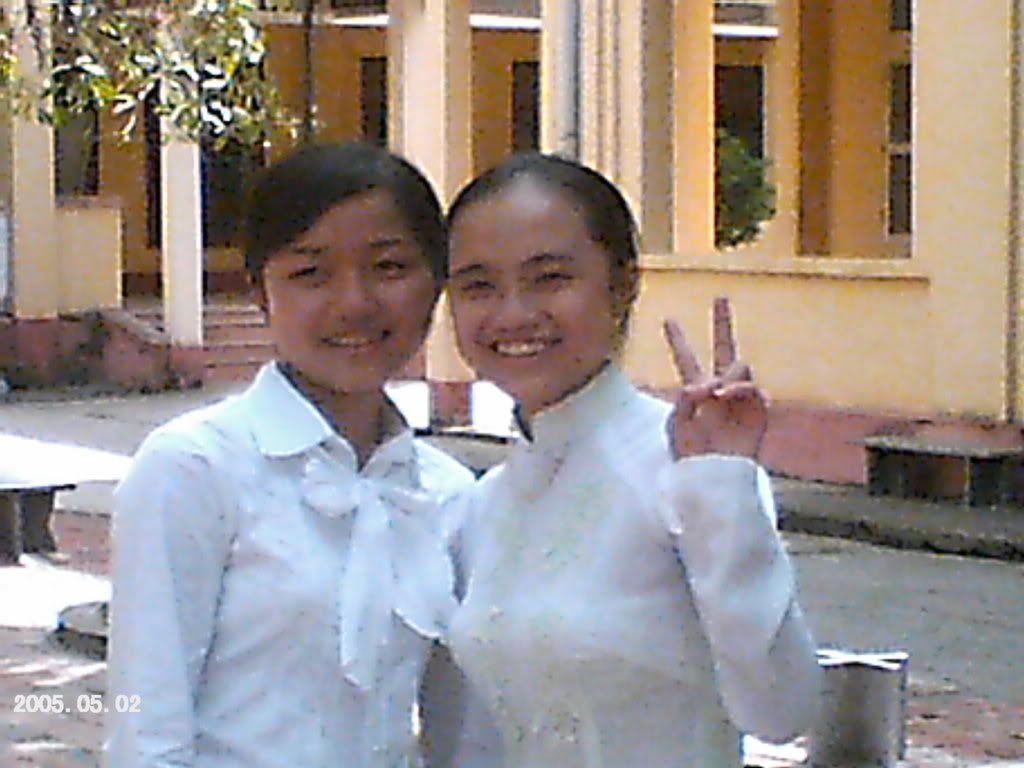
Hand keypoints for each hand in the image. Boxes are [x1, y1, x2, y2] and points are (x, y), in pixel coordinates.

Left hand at [663, 297, 766, 459]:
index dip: (677, 340)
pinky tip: (726, 396)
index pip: (686, 359)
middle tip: (720, 297)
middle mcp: (719, 388)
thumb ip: (686, 399)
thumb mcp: (675, 425)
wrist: (714, 476)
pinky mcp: (758, 409)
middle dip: (722, 323)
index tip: (667, 318)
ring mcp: (740, 397)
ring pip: (738, 366)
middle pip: (722, 348)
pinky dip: (739, 389)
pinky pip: (752, 387)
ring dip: (725, 376)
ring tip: (716, 393)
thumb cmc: (691, 455)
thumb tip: (709, 385)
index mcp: (695, 391)